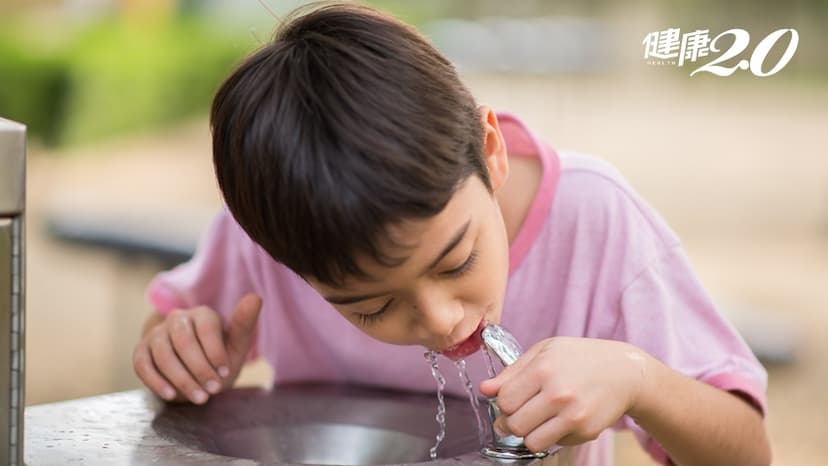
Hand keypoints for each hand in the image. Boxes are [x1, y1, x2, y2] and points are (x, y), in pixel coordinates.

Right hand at [133, 293, 261, 403]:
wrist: (194, 374)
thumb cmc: (218, 359)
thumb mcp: (236, 346)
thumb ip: (244, 324)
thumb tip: (255, 297)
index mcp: (202, 314)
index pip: (206, 328)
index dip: (215, 352)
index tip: (225, 372)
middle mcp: (177, 319)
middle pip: (183, 341)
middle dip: (200, 369)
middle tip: (214, 390)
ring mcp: (156, 334)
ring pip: (163, 354)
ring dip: (181, 379)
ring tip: (199, 397)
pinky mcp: (141, 351)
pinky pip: (142, 365)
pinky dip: (156, 381)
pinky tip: (171, 395)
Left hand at [478, 337, 649, 451]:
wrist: (624, 372)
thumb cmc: (580, 357)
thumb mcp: (544, 351)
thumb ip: (512, 372)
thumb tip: (486, 390)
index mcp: (543, 369)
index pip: (504, 400)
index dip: (502, 403)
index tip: (510, 400)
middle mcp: (558, 393)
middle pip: (514, 425)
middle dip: (511, 422)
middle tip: (520, 414)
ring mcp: (573, 415)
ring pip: (531, 442)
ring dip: (529, 433)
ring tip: (537, 420)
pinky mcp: (586, 431)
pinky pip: (554, 444)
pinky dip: (552, 436)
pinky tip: (560, 419)